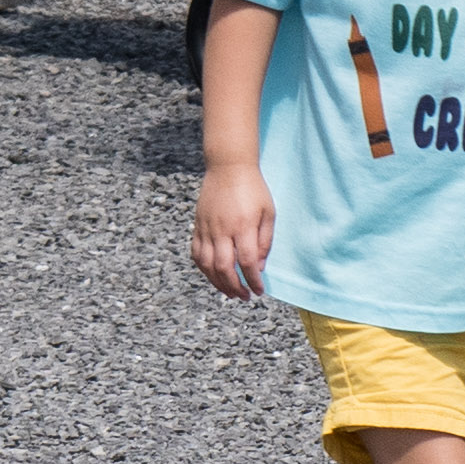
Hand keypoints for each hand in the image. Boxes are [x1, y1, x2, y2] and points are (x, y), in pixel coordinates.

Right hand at [191, 159, 273, 298]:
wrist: (228, 167)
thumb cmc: (253, 188)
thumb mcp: (268, 212)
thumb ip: (265, 241)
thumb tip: (259, 267)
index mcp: (243, 225)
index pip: (247, 261)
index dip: (253, 280)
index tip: (259, 291)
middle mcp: (223, 229)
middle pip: (224, 268)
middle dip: (235, 287)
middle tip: (245, 296)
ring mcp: (207, 229)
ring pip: (207, 265)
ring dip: (218, 283)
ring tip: (230, 292)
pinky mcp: (197, 226)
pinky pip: (196, 254)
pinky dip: (203, 269)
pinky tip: (214, 276)